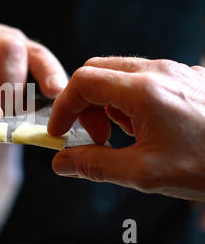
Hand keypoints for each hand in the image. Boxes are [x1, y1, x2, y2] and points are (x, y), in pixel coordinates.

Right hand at [48, 57, 204, 200]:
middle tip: (91, 136)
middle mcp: (158, 72)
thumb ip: (94, 165)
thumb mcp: (144, 173)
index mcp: (144, 90)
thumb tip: (61, 163)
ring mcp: (174, 71)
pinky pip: (142, 79)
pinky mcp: (185, 78)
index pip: (83, 82)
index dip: (63, 107)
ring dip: (106, 104)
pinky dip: (127, 101)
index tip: (58, 132)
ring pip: (118, 75)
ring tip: (120, 135)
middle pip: (97, 72)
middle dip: (83, 104)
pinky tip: (144, 127)